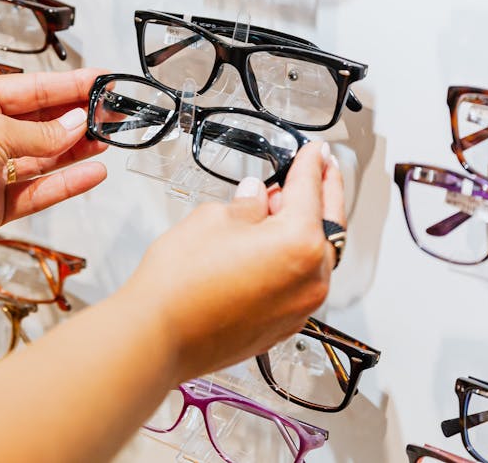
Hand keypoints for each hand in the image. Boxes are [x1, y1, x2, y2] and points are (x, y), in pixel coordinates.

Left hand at [0, 68, 109, 258]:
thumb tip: (77, 124)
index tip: (101, 80)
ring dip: (76, 149)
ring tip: (109, 139)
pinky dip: (66, 182)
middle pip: (40, 123)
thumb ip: (41, 132)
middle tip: (112, 113)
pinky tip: (92, 172)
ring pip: (43, 157)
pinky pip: (38, 190)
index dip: (68, 85)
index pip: (32, 89)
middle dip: (77, 118)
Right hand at [121, 141, 344, 383]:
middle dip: (325, 193)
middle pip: (327, 224)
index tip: (315, 150)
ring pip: (316, 256)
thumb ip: (246, 205)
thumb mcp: (211, 219)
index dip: (311, 163)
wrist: (159, 336)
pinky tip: (272, 245)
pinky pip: (301, 281)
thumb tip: (257, 198)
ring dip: (308, 228)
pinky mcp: (285, 325)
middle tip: (323, 169)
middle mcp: (311, 278)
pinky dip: (295, 258)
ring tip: (284, 205)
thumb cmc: (181, 282)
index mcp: (299, 242)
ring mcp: (301, 306)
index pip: (310, 189)